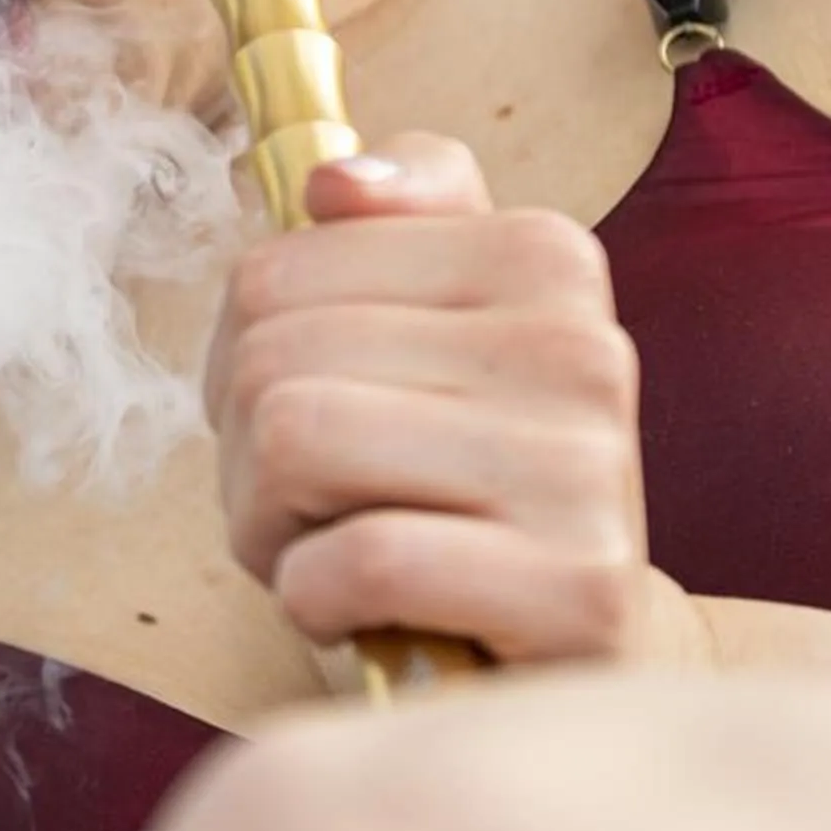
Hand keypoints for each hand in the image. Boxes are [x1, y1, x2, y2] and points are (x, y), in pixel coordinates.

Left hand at [205, 133, 706, 668]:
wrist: (577, 649)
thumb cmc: (455, 481)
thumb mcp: (419, 333)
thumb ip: (385, 224)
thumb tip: (334, 181)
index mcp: (538, 256)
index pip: (268, 276)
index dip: (241, 363)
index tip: (306, 411)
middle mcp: (579, 346)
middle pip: (272, 359)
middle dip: (249, 454)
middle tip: (314, 505)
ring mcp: (589, 469)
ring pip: (297, 441)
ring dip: (271, 526)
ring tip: (335, 551)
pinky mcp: (581, 591)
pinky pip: (364, 559)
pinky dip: (319, 597)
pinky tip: (367, 611)